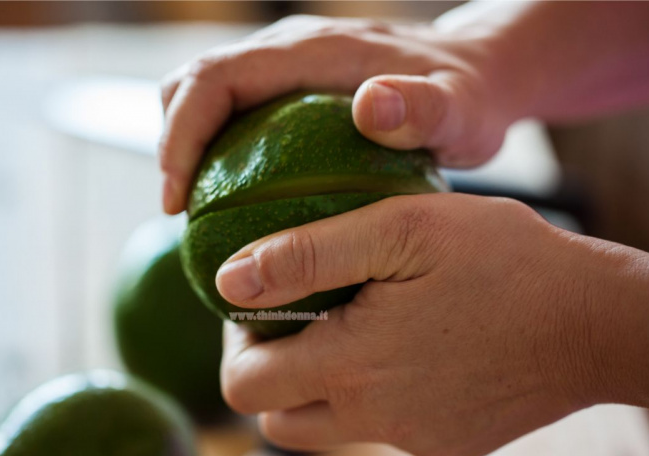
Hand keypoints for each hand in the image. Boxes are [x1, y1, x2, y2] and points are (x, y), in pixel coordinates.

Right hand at [159, 15, 531, 213]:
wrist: (477, 74)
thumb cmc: (467, 100)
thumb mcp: (460, 112)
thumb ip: (423, 108)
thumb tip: (370, 106)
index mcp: (313, 50)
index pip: (215, 78)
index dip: (180, 136)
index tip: (178, 200)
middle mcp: (289, 48)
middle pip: (192, 82)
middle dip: (172, 145)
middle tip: (183, 213)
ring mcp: (287, 64)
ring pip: (205, 95)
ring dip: (187, 148)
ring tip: (200, 211)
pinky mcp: (291, 85)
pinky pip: (232, 110)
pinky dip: (214, 151)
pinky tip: (232, 199)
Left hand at [215, 194, 631, 455]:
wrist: (597, 323)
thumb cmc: (504, 262)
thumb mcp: (402, 228)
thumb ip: (308, 254)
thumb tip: (230, 280)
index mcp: (351, 366)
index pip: (244, 384)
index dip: (236, 343)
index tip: (261, 305)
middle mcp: (373, 418)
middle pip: (274, 417)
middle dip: (267, 370)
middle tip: (295, 319)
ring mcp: (410, 438)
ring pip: (325, 428)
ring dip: (316, 384)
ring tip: (350, 325)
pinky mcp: (443, 444)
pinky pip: (381, 428)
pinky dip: (372, 392)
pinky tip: (408, 344)